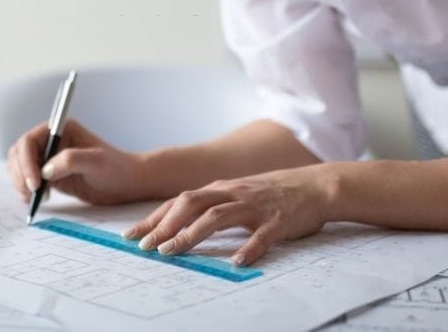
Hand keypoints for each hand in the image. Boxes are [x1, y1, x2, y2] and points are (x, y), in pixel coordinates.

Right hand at [7, 119, 147, 205]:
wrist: (126, 184)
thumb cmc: (116, 168)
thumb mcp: (96, 162)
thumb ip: (70, 160)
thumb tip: (46, 170)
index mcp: (61, 129)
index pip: (30, 141)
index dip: (26, 161)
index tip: (35, 182)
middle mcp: (52, 141)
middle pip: (20, 153)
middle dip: (20, 173)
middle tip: (31, 193)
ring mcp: (49, 158)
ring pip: (20, 167)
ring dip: (20, 182)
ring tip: (33, 198)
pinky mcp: (50, 175)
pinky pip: (28, 180)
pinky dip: (26, 190)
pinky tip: (36, 199)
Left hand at [123, 166, 333, 265]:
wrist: (315, 185)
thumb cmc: (272, 193)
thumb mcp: (236, 194)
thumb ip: (211, 205)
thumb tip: (178, 223)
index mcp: (220, 189)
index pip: (179, 202)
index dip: (155, 218)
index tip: (132, 235)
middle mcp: (232, 193)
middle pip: (191, 204)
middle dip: (165, 225)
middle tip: (146, 246)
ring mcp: (254, 206)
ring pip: (217, 216)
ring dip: (192, 234)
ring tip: (174, 251)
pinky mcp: (277, 221)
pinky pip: (261, 236)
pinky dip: (248, 248)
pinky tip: (236, 262)